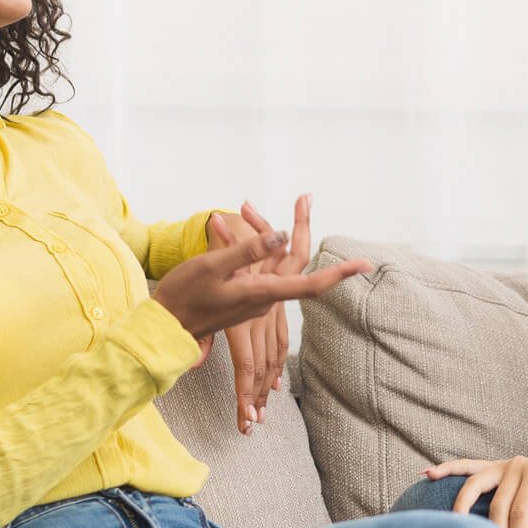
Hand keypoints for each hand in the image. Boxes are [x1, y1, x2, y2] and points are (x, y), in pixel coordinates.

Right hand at [155, 223, 368, 381]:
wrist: (162, 328)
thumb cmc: (183, 297)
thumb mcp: (213, 267)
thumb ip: (248, 251)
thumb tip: (281, 235)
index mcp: (261, 294)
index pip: (310, 284)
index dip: (339, 275)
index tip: (364, 265)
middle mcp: (264, 299)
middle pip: (296, 266)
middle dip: (302, 229)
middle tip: (305, 198)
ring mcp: (254, 300)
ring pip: (276, 265)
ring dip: (275, 235)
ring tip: (254, 205)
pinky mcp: (244, 297)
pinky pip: (260, 269)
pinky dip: (256, 246)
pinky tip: (233, 226)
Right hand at [425, 455, 527, 527]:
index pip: (520, 511)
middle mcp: (517, 464)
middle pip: (497, 503)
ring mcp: (503, 463)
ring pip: (474, 483)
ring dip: (460, 503)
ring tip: (450, 524)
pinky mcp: (495, 466)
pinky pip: (467, 466)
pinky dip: (447, 469)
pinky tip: (426, 475)